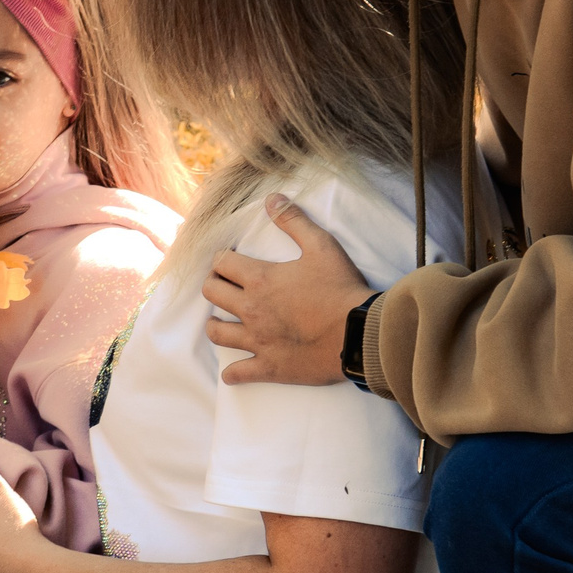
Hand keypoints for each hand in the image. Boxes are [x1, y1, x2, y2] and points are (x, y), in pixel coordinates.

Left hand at [201, 194, 372, 386]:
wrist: (359, 333)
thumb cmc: (341, 289)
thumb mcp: (321, 246)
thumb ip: (293, 220)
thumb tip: (272, 198)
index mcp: (260, 280)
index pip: (222, 263)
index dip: (222, 258)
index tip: (229, 258)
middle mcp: (251, 310)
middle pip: (212, 293)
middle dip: (213, 284)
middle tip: (222, 283)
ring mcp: (258, 341)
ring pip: (218, 333)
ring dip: (215, 325)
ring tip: (221, 320)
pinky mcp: (270, 367)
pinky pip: (239, 374)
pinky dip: (233, 373)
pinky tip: (233, 372)